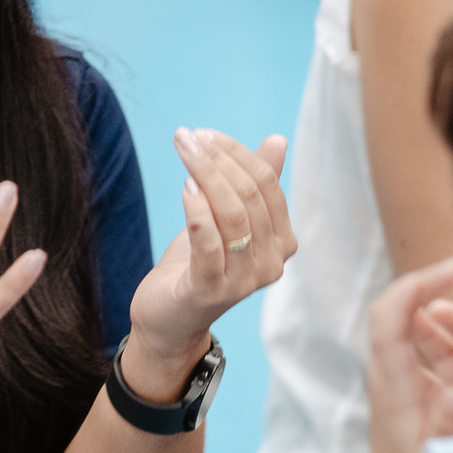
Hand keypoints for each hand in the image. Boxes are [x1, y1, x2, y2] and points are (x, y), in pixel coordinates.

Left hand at [127, 128, 297, 362]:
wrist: (169, 318)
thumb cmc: (198, 264)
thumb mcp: (226, 219)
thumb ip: (254, 185)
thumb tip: (278, 140)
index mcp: (283, 242)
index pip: (267, 185)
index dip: (236, 154)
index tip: (203, 134)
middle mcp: (272, 264)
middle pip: (250, 196)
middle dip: (216, 160)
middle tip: (185, 137)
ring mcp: (243, 282)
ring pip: (232, 216)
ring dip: (205, 177)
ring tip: (183, 156)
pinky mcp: (210, 292)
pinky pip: (209, 246)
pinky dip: (197, 212)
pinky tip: (185, 188)